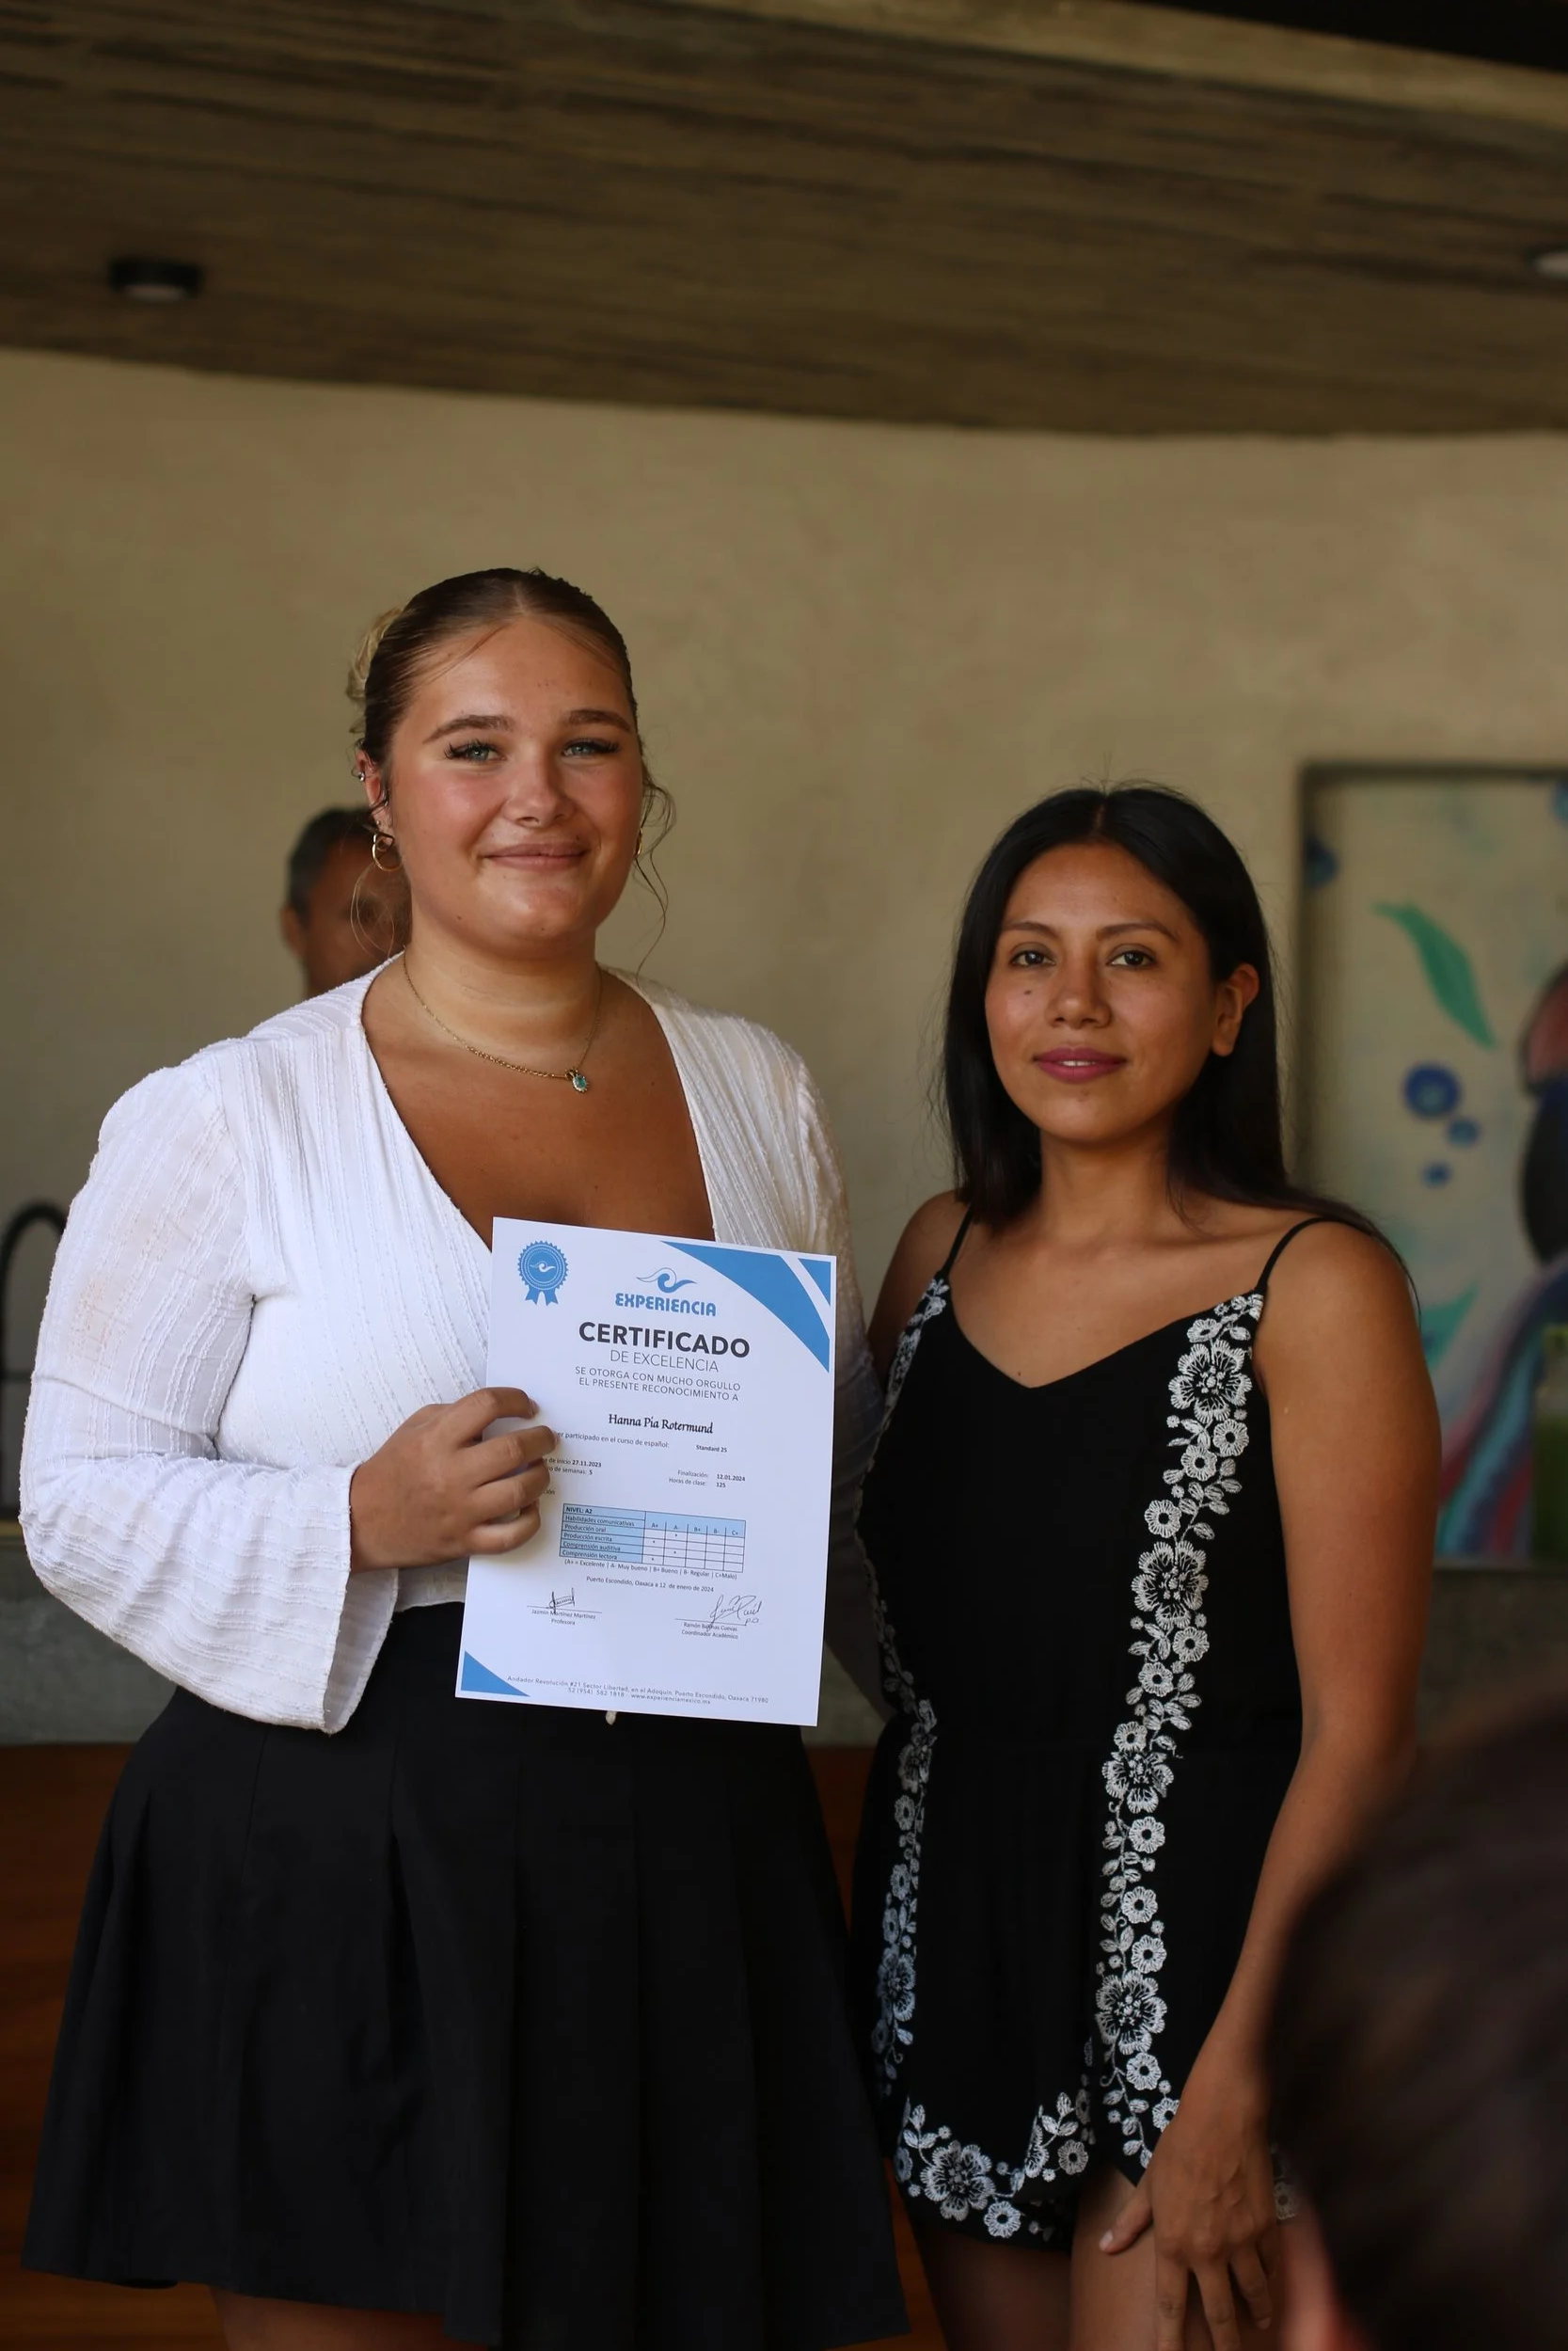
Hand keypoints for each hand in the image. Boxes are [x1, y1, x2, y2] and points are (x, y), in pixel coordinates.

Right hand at [349, 1386, 555, 1571]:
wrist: (359, 1521)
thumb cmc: (390, 1472)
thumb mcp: (413, 1429)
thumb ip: (453, 1416)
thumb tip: (497, 1412)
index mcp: (436, 1440)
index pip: (487, 1405)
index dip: (515, 1400)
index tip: (527, 1406)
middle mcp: (450, 1474)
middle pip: (514, 1449)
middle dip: (541, 1439)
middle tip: (546, 1438)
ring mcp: (460, 1511)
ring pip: (520, 1491)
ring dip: (540, 1477)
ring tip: (539, 1469)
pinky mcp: (464, 1542)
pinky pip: (510, 1536)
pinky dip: (530, 1522)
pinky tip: (530, 1507)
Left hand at [1100, 2058, 1278, 2349]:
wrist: (1222, 2118)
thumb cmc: (1179, 2147)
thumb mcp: (1149, 2185)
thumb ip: (1130, 2222)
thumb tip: (1106, 2247)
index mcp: (1173, 2244)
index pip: (1170, 2307)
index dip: (1170, 2341)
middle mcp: (1208, 2252)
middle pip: (1220, 2316)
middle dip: (1225, 2346)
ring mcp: (1241, 2243)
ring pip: (1253, 2297)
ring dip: (1258, 2315)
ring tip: (1262, 2326)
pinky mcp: (1266, 2228)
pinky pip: (1273, 2266)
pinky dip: (1273, 2279)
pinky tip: (1273, 2285)